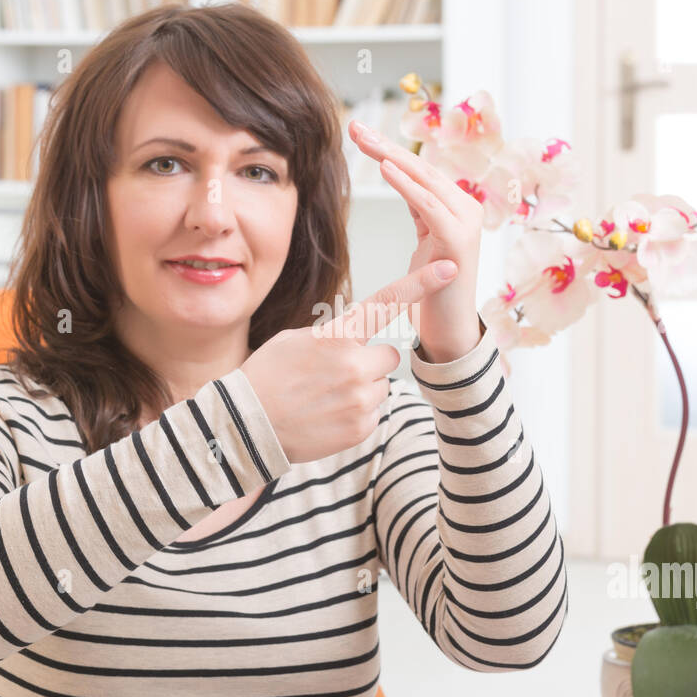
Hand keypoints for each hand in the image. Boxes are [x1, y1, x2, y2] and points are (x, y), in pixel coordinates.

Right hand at [241, 260, 459, 463]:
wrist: (246, 427)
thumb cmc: (267, 377)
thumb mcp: (295, 340)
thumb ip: (335, 336)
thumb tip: (358, 340)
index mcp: (337, 336)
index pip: (385, 303)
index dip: (420, 284)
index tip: (449, 268)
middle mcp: (354, 365)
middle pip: (390, 356)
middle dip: (371, 362)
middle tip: (336, 374)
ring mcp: (360, 399)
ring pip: (382, 385)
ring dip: (363, 389)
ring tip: (326, 398)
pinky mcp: (362, 427)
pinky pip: (374, 412)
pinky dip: (356, 414)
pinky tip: (328, 416)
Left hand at [348, 119, 482, 361]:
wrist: (448, 332)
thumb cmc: (431, 294)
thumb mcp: (424, 243)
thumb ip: (420, 212)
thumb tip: (403, 180)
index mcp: (456, 207)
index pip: (419, 170)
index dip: (390, 149)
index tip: (359, 133)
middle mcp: (466, 208)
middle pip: (421, 168)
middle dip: (386, 145)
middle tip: (355, 126)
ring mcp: (467, 221)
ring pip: (424, 179)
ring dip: (392, 157)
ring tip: (365, 140)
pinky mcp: (459, 238)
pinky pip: (428, 203)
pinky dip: (406, 184)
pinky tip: (385, 168)